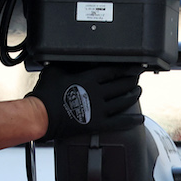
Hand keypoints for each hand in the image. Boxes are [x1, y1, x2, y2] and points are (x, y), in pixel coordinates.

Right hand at [28, 64, 143, 140]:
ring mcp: (98, 109)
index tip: (135, 65)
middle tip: (137, 77)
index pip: (113, 70)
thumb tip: (72, 57)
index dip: (127, 67)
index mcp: (88, 79)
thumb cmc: (45, 94)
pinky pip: (119, 122)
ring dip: (133, 95)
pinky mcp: (96, 124)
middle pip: (122, 84)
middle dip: (132, 80)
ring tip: (137, 91)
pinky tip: (139, 118)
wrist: (40, 116)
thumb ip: (68, 63)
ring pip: (123, 101)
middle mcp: (96, 93)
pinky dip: (131, 120)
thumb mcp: (55, 70)